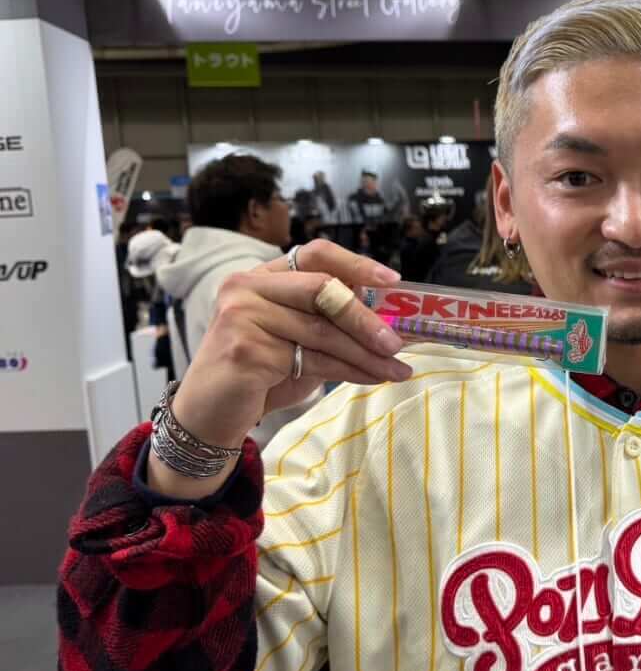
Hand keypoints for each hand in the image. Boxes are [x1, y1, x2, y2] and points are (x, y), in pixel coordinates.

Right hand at [170, 239, 412, 451]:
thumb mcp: (301, 341)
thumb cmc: (262, 375)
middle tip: (399, 342)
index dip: (357, 263)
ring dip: (368, 354)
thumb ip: (331, 323)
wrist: (211, 416)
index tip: (393, 280)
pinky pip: (313, 359)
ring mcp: (243, 315)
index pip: (315, 254)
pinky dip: (350, 370)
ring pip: (323, 331)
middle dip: (367, 318)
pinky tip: (372, 378)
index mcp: (264, 277)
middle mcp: (248, 287)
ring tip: (398, 369)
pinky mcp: (246, 349)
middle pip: (323, 290)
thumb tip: (392, 322)